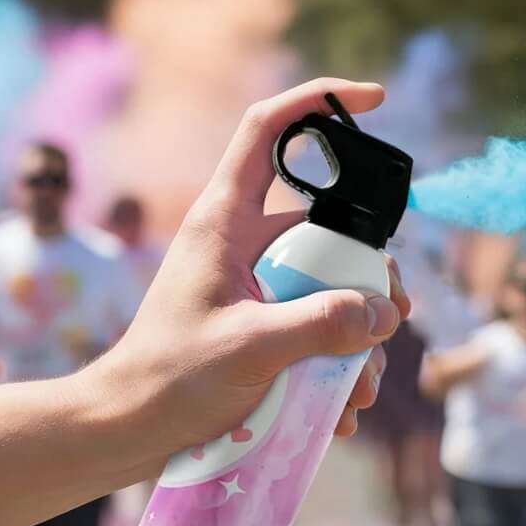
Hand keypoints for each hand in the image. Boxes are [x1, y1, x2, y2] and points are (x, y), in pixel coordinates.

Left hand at [85, 78, 410, 466]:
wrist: (133, 426)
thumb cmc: (170, 378)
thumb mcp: (248, 348)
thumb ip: (319, 325)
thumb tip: (382, 313)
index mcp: (225, 220)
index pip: (268, 132)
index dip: (317, 102)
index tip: (372, 99)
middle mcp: (248, 242)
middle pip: (330, 228)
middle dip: (371, 273)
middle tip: (393, 315)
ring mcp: (261, 282)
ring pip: (334, 284)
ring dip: (359, 334)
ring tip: (361, 387)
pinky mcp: (269, 320)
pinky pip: (323, 325)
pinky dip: (342, 362)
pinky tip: (344, 404)